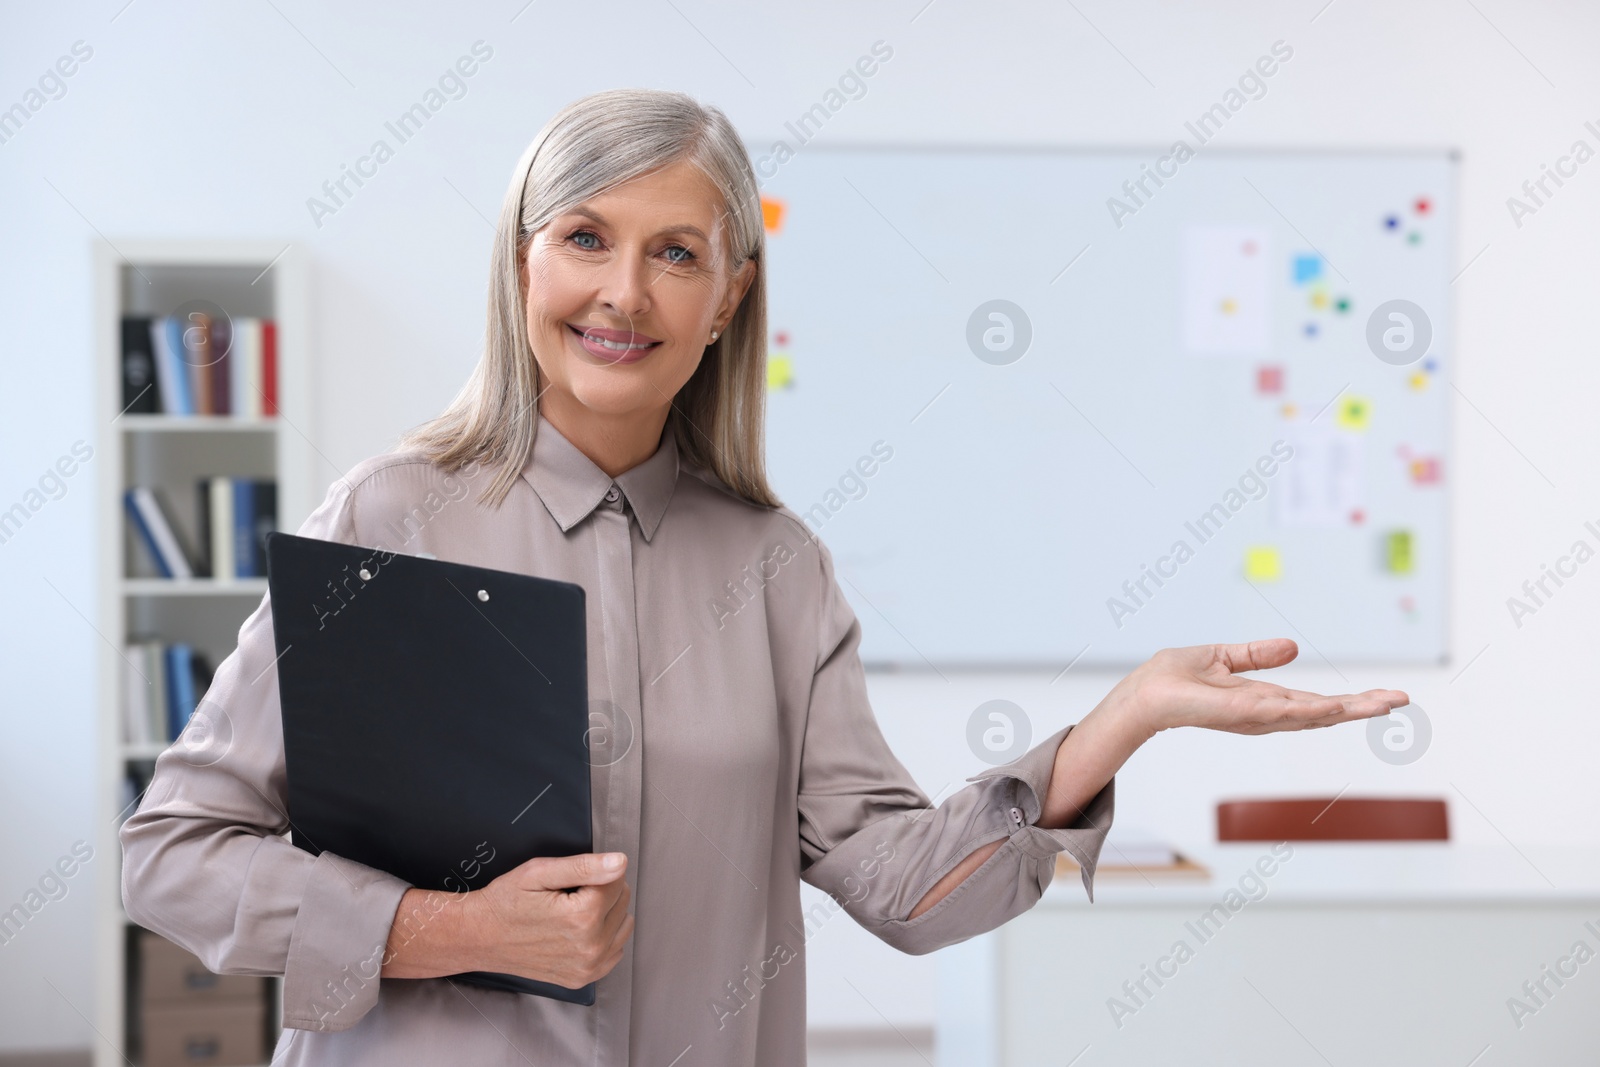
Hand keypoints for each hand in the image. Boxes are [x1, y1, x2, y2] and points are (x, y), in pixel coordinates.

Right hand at [464, 852, 634, 988]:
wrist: (479, 937)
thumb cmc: (505, 902)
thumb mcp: (539, 872)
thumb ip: (584, 866)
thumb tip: (619, 862)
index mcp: (582, 916)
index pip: (617, 878)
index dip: (594, 872)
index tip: (570, 880)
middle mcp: (589, 945)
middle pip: (622, 901)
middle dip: (601, 891)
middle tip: (568, 895)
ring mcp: (587, 966)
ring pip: (623, 924)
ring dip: (606, 914)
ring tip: (572, 912)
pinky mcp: (582, 978)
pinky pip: (615, 950)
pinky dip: (604, 937)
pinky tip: (579, 931)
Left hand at [1112, 637, 1408, 736]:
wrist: (1144, 693)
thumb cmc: (1174, 679)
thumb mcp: (1222, 658)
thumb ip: (1256, 655)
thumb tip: (1292, 648)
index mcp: (1266, 699)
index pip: (1317, 702)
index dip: (1351, 701)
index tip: (1387, 696)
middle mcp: (1267, 713)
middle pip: (1325, 712)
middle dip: (1363, 707)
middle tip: (1403, 700)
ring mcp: (1257, 716)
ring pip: (1313, 714)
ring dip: (1349, 709)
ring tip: (1387, 702)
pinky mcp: (1242, 715)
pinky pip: (1283, 713)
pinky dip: (1310, 712)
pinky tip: (1336, 708)